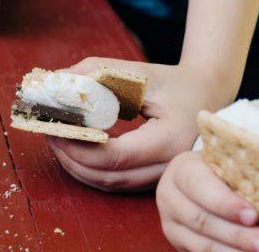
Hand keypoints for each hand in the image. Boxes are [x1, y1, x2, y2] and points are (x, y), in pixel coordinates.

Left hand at [46, 56, 235, 191]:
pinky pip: (117, 183)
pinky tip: (76, 150)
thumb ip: (98, 73)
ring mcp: (162, 176)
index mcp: (170, 140)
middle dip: (72, 158)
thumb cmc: (176, 82)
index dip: (79, 147)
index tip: (55, 127)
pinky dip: (92, 170)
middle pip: (109, 177)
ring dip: (78, 167)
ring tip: (57, 139)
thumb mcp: (140, 72)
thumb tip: (56, 82)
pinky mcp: (154, 178)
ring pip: (111, 185)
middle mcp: (169, 166)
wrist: (209, 95)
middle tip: (49, 132)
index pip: (115, 157)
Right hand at [157, 151, 258, 251]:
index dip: (226, 203)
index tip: (254, 216)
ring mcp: (171, 224)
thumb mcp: (227, 161)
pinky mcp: (179, 243)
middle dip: (238, 235)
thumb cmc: (223, 166)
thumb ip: (242, 172)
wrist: (200, 177)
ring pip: (202, 244)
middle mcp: (170, 197)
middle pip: (202, 221)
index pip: (200, 187)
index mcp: (182, 170)